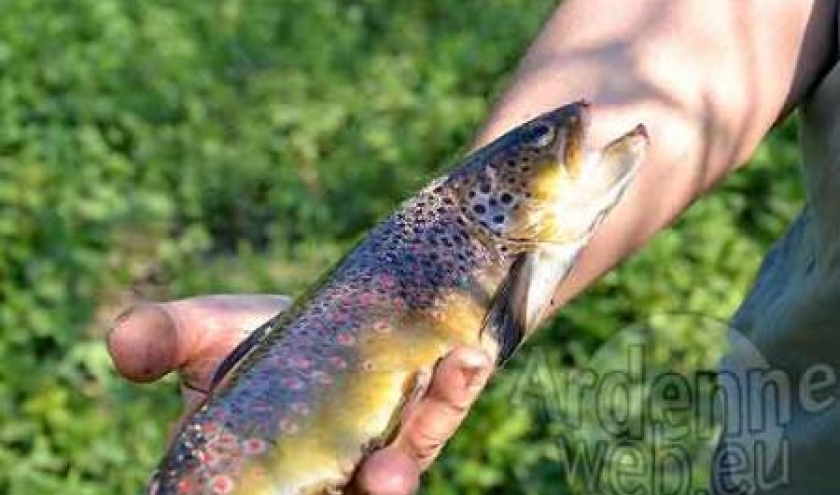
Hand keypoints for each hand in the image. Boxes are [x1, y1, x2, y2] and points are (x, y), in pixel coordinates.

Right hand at [107, 295, 491, 494]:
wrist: (337, 310)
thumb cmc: (262, 334)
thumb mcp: (204, 331)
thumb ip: (163, 338)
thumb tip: (120, 344)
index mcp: (253, 471)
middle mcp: (317, 478)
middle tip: (342, 494)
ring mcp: (373, 456)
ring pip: (388, 485)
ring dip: (394, 482)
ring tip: (392, 468)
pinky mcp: (421, 422)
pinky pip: (440, 418)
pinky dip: (453, 393)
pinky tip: (466, 357)